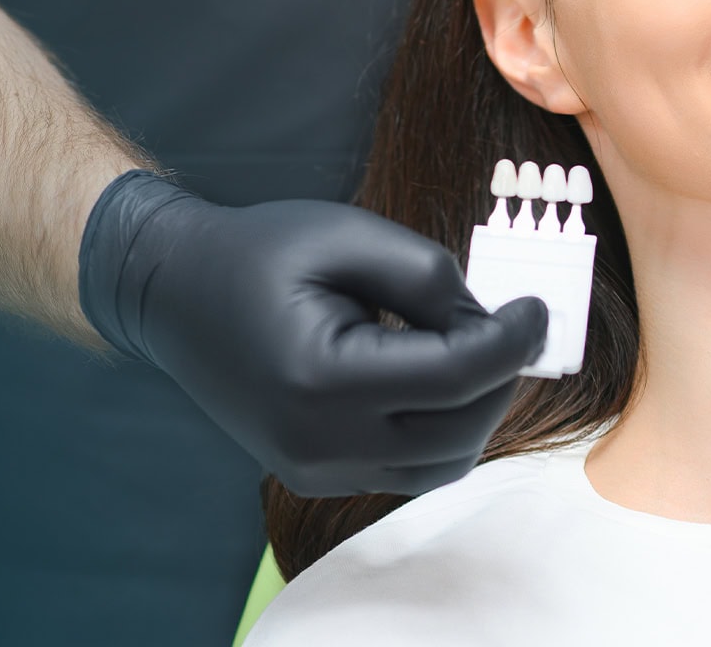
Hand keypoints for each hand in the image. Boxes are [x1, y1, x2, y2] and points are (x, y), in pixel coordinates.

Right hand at [77, 169, 547, 496]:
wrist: (173, 292)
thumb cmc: (257, 252)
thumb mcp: (348, 236)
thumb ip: (429, 278)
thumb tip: (492, 322)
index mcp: (322, 377)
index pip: (456, 376)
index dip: (514, 341)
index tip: (538, 306)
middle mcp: (318, 440)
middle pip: (460, 429)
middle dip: (503, 374)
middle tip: (511, 322)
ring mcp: (315, 468)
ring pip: (443, 464)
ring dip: (478, 410)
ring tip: (474, 348)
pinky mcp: (317, 475)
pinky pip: (410, 470)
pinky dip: (443, 430)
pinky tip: (438, 376)